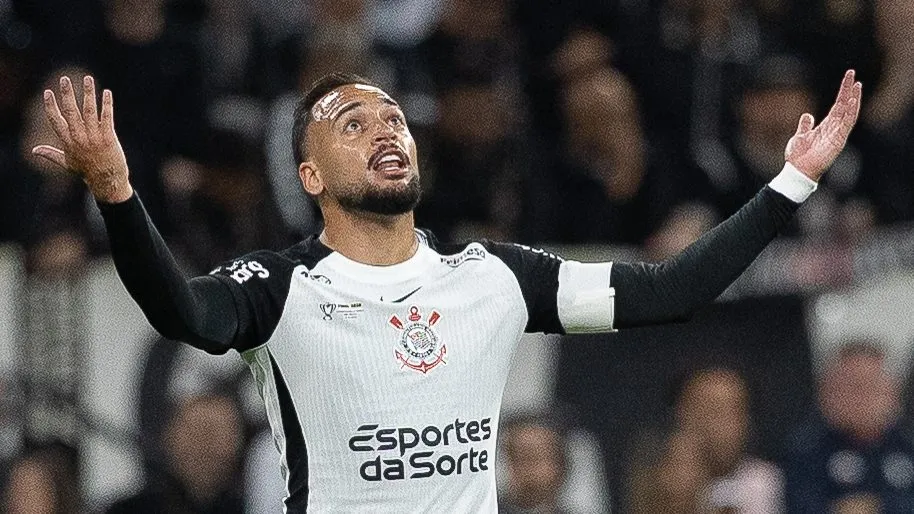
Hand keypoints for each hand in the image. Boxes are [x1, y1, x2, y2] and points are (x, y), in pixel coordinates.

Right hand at [32, 75, 132, 202]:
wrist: (107, 181)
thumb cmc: (86, 171)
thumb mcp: (66, 163)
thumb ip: (50, 153)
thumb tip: (34, 151)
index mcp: (67, 141)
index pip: (55, 120)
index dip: (50, 106)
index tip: (47, 92)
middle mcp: (79, 137)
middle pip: (71, 112)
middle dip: (67, 94)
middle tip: (64, 79)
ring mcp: (94, 137)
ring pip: (89, 111)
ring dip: (88, 93)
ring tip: (88, 78)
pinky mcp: (108, 137)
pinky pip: (107, 117)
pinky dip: (106, 104)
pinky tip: (106, 92)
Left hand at [785, 69, 862, 181]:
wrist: (797, 171)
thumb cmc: (798, 157)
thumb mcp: (800, 136)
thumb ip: (805, 125)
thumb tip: (807, 115)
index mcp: (826, 126)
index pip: (838, 105)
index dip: (843, 92)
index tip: (848, 78)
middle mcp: (834, 128)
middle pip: (845, 105)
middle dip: (849, 90)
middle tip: (852, 74)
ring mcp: (838, 134)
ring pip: (849, 112)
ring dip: (853, 98)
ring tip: (857, 84)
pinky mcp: (838, 140)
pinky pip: (847, 123)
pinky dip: (851, 111)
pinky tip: (852, 100)